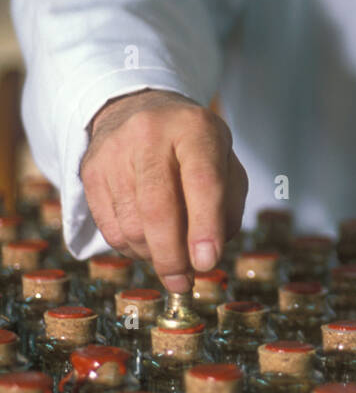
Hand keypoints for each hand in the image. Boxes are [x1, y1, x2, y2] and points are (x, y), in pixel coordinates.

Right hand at [80, 88, 247, 290]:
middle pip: (158, 210)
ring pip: (132, 226)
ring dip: (153, 256)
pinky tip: (147, 242)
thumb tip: (206, 256)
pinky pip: (110, 229)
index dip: (205, 227)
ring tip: (170, 256)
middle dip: (172, 257)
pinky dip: (132, 249)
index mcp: (195, 128)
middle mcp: (150, 134)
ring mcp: (114, 152)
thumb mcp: (225, 162)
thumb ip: (228, 206)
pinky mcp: (90, 171)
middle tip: (184, 282)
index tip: (206, 263)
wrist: (138, 110)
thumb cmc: (193, 147)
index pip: (202, 182)